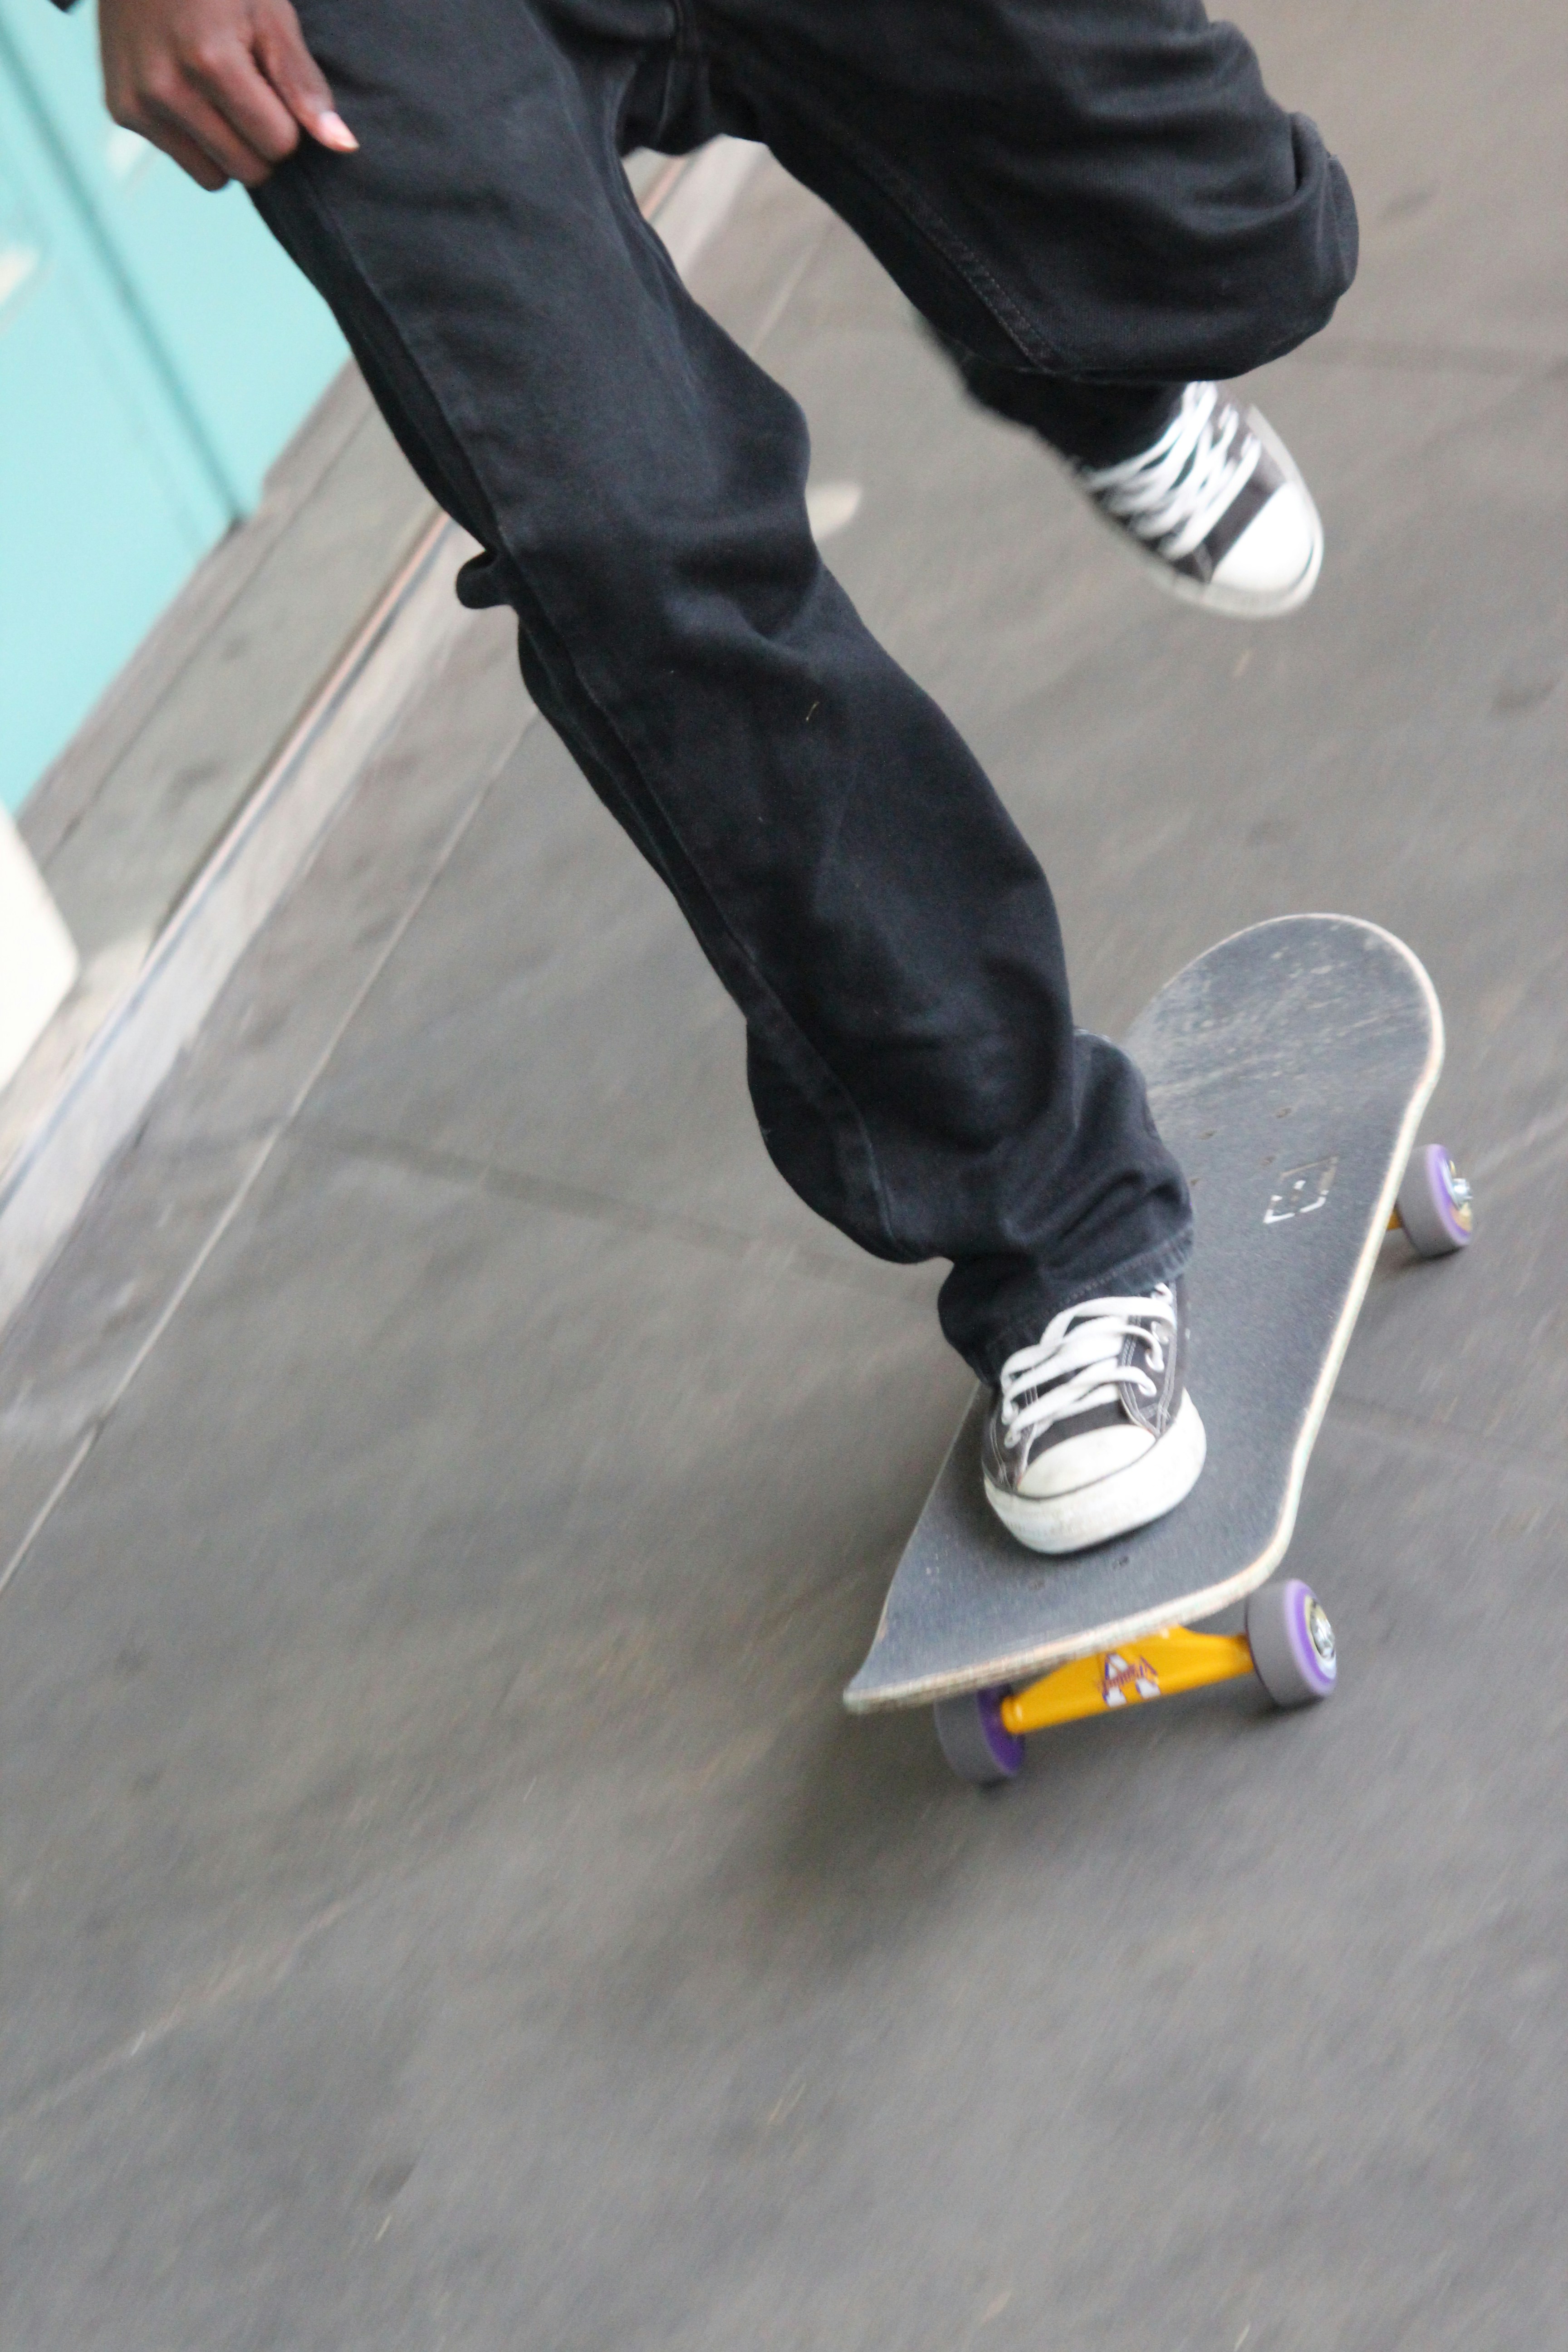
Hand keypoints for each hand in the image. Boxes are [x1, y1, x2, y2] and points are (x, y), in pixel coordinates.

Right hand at [99, 0, 356, 191]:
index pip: (278, 145)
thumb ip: (304, 84)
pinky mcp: (121, 109)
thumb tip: (344, 146)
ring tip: (217, 93)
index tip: (272, 86)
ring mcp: (139, 101)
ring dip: (228, 148)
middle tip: (248, 92)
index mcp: (210, 59)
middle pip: (249, 169)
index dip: (286, 121)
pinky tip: (188, 91)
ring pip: (215, 177)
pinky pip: (183, 160)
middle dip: (259, 141)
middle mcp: (167, 87)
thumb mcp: (270, 14)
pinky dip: (194, 138)